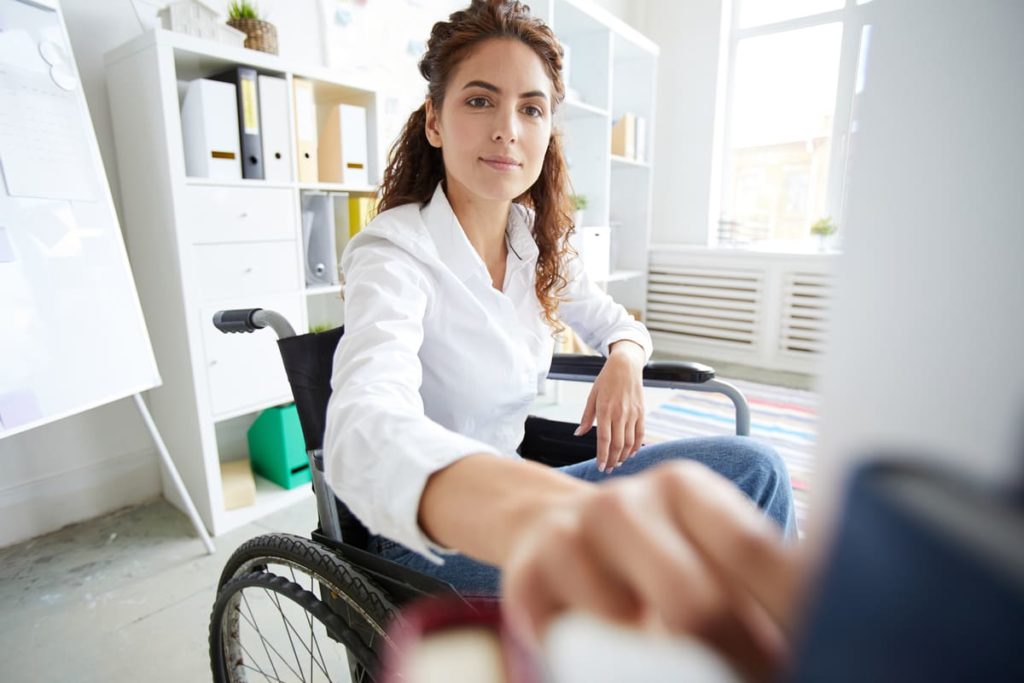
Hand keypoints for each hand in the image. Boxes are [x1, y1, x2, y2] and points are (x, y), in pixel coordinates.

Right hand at [501, 461, 804, 681]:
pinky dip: (598, 665)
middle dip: (735, 659)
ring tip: (679, 666)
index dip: (791, 612)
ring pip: (627, 626)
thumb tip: (831, 629)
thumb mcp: (703, 548)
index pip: (752, 550)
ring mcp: (569, 536)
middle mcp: (624, 502)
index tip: (823, 652)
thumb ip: (756, 579)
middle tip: (765, 679)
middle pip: (693, 602)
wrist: (551, 529)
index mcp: (684, 489)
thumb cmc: (649, 550)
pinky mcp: (527, 575)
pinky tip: (615, 661)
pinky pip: (569, 641)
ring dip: (659, 664)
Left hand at [576, 340, 645, 471]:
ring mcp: (632, 414)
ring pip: (629, 442)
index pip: (604, 439)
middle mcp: (620, 413)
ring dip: (623, 456)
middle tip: (608, 469)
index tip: (600, 467)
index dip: (602, 456)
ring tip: (617, 463)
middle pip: (617, 444)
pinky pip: (640, 434)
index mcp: (604, 410)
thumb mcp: (592, 396)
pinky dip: (636, 447)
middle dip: (613, 460)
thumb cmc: (606, 380)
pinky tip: (630, 454)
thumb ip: (586, 417)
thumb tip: (578, 434)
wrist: (625, 366)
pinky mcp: (641, 412)